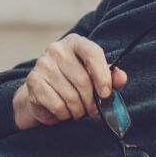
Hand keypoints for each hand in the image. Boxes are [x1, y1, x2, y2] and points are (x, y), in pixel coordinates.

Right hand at [13, 34, 127, 129]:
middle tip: (92, 109)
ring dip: (79, 110)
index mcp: (75, 42)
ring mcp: (43, 65)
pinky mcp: (34, 82)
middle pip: (82, 80)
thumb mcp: (94, 75)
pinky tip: (65, 112)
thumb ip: (110, 76)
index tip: (106, 93)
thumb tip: (121, 78)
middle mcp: (57, 49)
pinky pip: (58, 105)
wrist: (41, 90)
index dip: (103, 76)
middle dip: (91, 100)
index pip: (92, 53)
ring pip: (70, 96)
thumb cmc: (73, 81)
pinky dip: (65, 114)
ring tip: (79, 111)